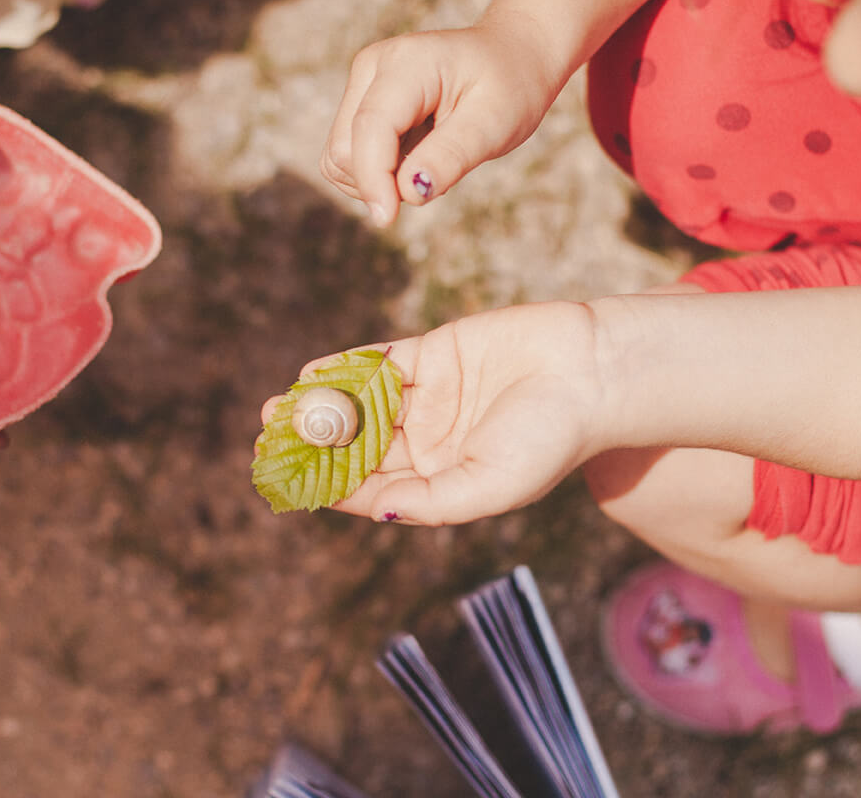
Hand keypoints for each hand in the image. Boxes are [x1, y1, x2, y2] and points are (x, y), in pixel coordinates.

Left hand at [264, 301, 607, 525]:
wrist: (592, 372)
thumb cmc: (550, 440)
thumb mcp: (489, 486)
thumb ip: (431, 501)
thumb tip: (377, 509)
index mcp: (444, 478)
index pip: (375, 487)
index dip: (331, 487)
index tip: (288, 485)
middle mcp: (433, 439)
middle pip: (360, 444)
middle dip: (314, 445)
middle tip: (268, 442)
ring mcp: (432, 395)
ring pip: (363, 403)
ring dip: (321, 407)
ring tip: (277, 411)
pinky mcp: (436, 352)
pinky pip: (380, 362)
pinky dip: (345, 367)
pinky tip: (311, 375)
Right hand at [323, 19, 561, 226]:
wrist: (512, 56)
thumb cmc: (509, 87)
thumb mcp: (495, 124)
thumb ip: (450, 156)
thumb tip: (408, 192)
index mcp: (407, 63)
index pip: (370, 128)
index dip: (373, 178)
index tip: (388, 220)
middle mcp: (372, 67)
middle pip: (343, 148)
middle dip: (379, 182)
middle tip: (438, 178)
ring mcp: (363, 82)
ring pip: (339, 157)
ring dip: (378, 179)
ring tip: (432, 161)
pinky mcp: (361, 101)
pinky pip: (349, 155)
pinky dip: (378, 172)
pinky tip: (418, 157)